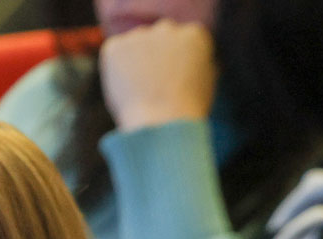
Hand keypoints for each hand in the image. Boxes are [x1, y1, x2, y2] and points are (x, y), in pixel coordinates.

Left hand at [100, 20, 217, 131]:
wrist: (161, 125)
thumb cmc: (188, 111)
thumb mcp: (208, 84)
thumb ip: (200, 65)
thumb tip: (193, 62)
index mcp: (195, 36)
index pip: (189, 38)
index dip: (185, 58)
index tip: (183, 76)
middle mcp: (166, 29)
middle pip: (163, 34)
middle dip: (161, 52)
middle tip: (160, 81)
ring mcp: (138, 36)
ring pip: (138, 42)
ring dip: (139, 57)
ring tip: (143, 89)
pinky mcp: (114, 46)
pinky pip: (116, 53)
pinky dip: (118, 68)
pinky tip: (129, 89)